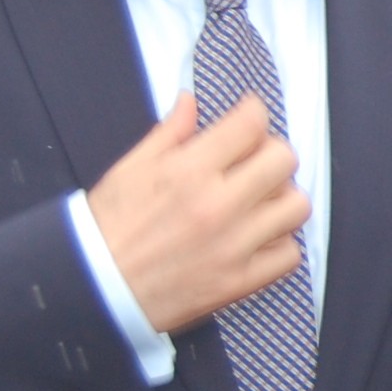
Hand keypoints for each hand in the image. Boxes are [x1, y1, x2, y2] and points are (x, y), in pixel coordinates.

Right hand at [86, 92, 310, 333]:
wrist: (94, 289)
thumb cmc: (108, 227)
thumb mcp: (130, 169)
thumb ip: (169, 133)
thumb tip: (191, 101)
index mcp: (189, 171)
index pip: (251, 125)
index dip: (254, 114)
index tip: (248, 119)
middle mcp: (218, 205)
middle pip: (283, 160)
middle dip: (270, 154)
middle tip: (252, 163)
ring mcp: (234, 245)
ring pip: (296, 206)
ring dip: (281, 200)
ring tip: (258, 203)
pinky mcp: (241, 281)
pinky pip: (291, 254)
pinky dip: (279, 244)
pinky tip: (257, 239)